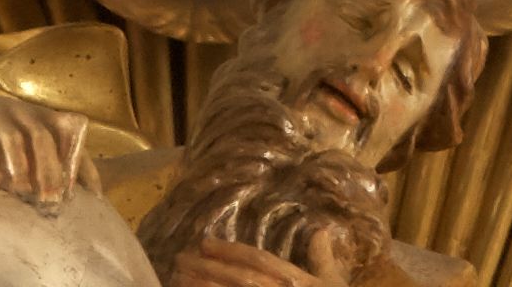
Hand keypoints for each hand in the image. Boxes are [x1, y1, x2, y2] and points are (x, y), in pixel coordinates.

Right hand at [0, 90, 98, 209]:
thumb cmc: (19, 130)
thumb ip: (72, 160)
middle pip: (41, 138)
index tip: (81, 192)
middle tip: (51, 198)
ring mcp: (0, 118)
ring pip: (14, 140)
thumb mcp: (46, 137)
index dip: (78, 158)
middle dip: (48, 168)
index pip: (73, 130)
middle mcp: (26, 114)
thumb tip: (97, 194)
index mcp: (49, 117)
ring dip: (21, 167)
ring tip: (24, 193)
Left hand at [171, 245, 322, 286]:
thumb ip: (323, 258)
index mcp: (293, 280)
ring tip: (178, 280)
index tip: (205, 243)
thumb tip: (321, 230)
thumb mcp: (333, 283)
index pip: (256, 261)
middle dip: (207, 268)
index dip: (230, 251)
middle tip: (180, 260)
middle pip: (237, 279)